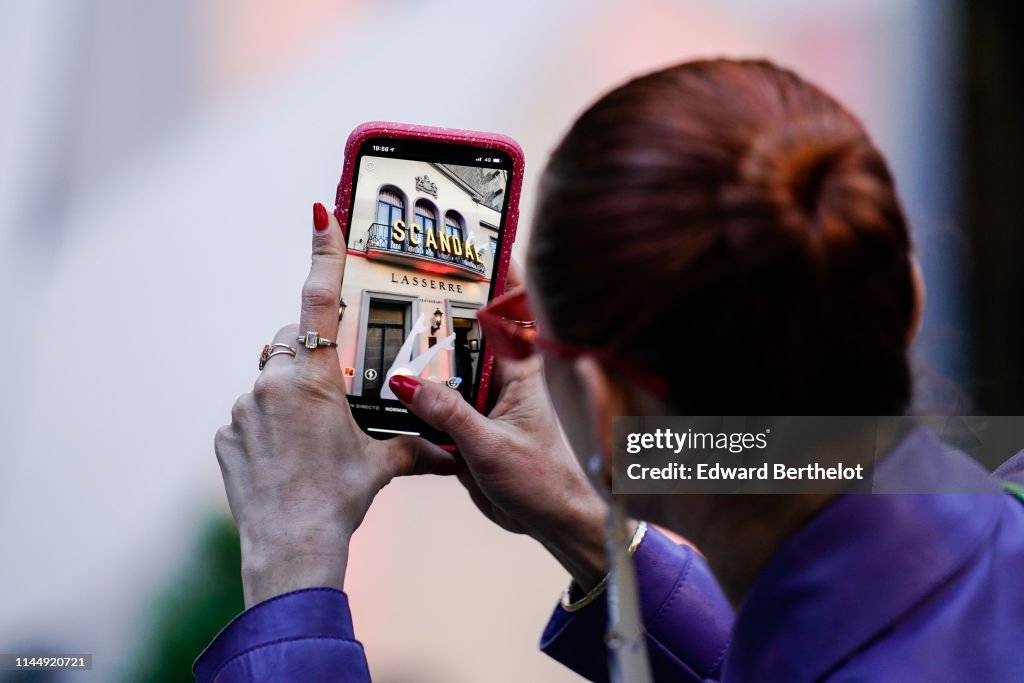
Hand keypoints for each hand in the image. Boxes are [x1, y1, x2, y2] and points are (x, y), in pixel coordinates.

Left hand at [215, 203, 454, 606]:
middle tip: (332, 388)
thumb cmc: (339, 500)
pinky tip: (285, 457)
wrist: (291, 547)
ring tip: (310, 438)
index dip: (323, 254)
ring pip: (268, 379)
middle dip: (310, 353)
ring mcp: (242, 409)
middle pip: (289, 343)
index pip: (318, 302)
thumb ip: (411, 445)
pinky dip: (266, 424)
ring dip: (288, 393)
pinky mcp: (225, 435)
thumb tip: (449, 452)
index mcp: (313, 380)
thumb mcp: (380, 465)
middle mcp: (272, 384)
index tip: (320, 214)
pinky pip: (248, 413)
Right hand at [388, 270, 609, 590]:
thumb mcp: (490, 446)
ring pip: (451, 367)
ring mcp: (486, 402)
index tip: (477, 240)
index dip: (497, 274)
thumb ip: (448, 414)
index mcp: (521, 373)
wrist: (551, 522)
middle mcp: (503, 380)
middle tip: (408, 278)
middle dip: (444, 308)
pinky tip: (391, 387)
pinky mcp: (471, 427)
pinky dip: (420, 394)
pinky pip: (441, 401)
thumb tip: (405, 383)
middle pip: (470, 332)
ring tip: (388, 326)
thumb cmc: (543, 482)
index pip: (511, 310)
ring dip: (427, 354)